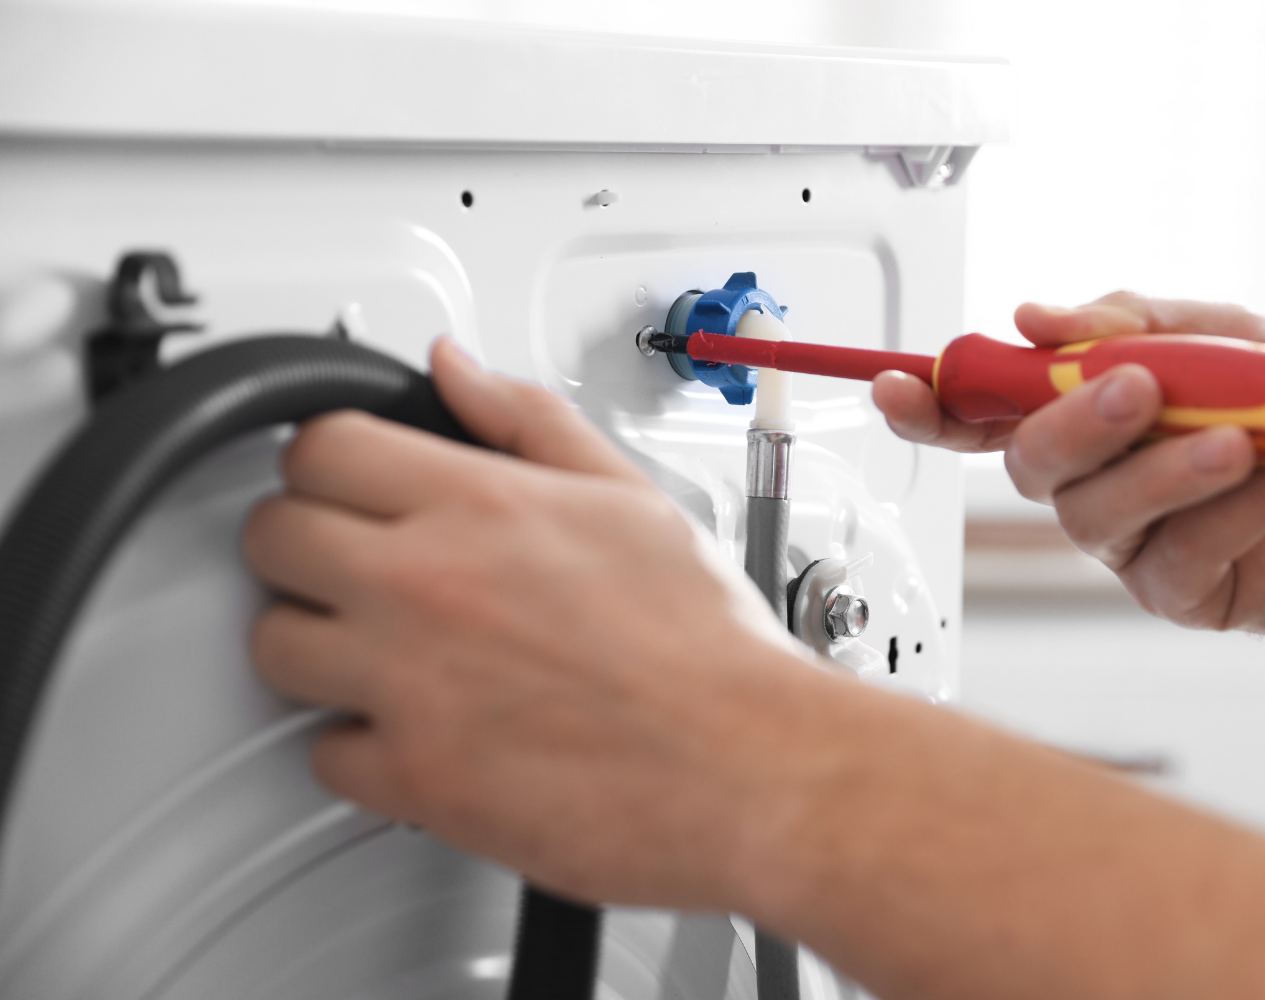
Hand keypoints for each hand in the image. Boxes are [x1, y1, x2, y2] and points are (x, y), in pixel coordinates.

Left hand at [241, 339, 819, 906]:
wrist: (752, 764)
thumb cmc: (708, 643)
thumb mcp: (629, 496)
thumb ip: (527, 420)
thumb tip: (458, 370)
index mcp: (480, 503)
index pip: (319, 448)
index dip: (328, 464)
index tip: (347, 486)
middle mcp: (427, 584)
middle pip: (272, 536)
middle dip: (305, 545)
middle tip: (353, 564)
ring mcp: (410, 684)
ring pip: (272, 644)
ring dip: (316, 643)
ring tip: (379, 648)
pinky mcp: (415, 778)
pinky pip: (322, 753)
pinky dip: (360, 746)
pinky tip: (416, 726)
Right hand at [873, 293, 1264, 643]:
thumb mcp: (1233, 333)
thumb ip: (1137, 321)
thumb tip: (1038, 317)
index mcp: (1094, 415)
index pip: (990, 413)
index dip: (933, 403)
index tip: (893, 383)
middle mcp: (1098, 481)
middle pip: (1030, 466)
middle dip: (1073, 424)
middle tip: (1139, 386)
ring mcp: (1133, 543)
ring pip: (1095, 514)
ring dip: (1167, 468)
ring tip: (1244, 438)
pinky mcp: (1182, 591)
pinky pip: (1180, 551)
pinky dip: (1245, 503)